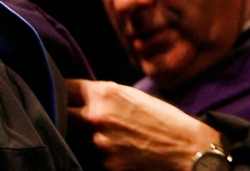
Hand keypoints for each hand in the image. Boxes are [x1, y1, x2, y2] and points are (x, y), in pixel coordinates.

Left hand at [66, 79, 220, 170]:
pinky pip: (90, 158)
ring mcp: (99, 144)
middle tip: (68, 114)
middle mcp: (97, 116)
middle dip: (63, 113)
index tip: (59, 92)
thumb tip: (77, 97)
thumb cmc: (164, 120)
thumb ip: (102, 96)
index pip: (64, 86)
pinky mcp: (106, 166)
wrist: (190, 151)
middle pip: (60, 112)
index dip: (61, 90)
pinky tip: (115, 151)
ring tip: (105, 136)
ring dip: (80, 136)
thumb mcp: (132, 96)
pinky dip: (96, 154)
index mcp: (104, 93)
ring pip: (74, 137)